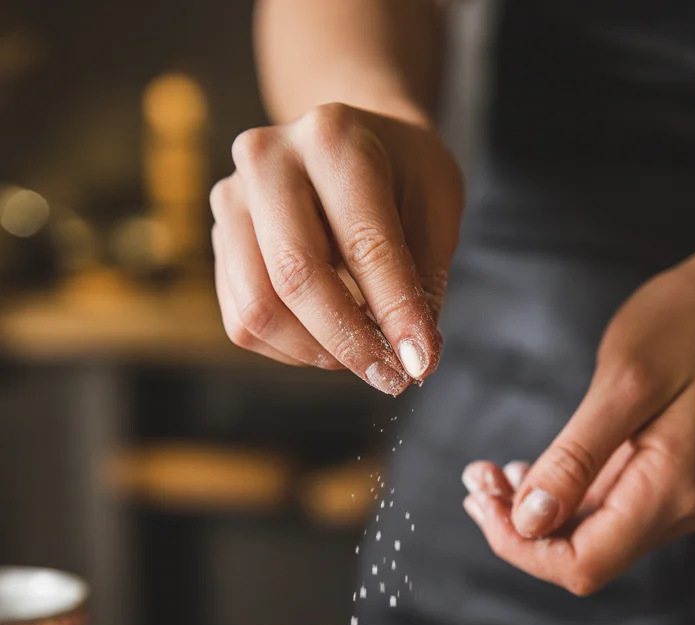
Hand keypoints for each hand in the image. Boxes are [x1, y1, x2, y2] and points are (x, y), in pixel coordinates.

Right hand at [211, 103, 463, 393]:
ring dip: (317, 351)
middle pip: (296, 276)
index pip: (364, 243)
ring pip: (260, 310)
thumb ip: (423, 282)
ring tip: (363, 353)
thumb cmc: (400, 178)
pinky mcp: (218, 244)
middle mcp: (266, 160)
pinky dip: (292, 349)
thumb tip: (416, 360)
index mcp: (332, 138)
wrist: (347, 147)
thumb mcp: (435, 209)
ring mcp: (231, 201)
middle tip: (392, 377)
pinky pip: (244, 323)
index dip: (395, 313)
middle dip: (350, 343)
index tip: (420, 363)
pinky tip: (328, 338)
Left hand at [462, 234, 694, 594]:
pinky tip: (529, 473)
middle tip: (476, 479)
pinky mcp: (673, 487)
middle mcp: (685, 509)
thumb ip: (574, 459)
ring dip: (535, 516)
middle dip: (520, 529)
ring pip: (592, 539)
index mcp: (675, 488)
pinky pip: (607, 512)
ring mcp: (682, 502)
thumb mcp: (621, 383)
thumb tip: (530, 523)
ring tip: (492, 474)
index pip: (585, 563)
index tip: (480, 501)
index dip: (522, 548)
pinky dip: (562, 500)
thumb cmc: (686, 324)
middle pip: (586, 558)